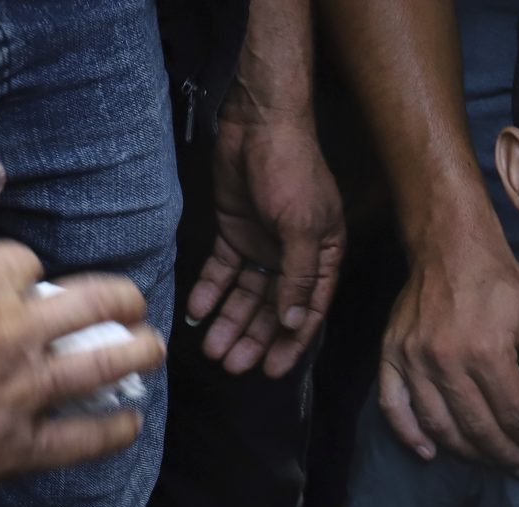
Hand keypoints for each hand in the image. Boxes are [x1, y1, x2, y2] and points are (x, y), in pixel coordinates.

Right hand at [0, 242, 165, 492]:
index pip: (23, 262)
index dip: (28, 272)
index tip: (29, 284)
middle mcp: (8, 331)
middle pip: (89, 299)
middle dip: (117, 297)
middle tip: (127, 302)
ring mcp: (23, 389)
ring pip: (103, 362)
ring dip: (137, 352)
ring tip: (151, 347)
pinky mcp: (24, 443)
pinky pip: (84, 437)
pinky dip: (113, 431)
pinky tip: (130, 422)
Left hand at [183, 107, 342, 378]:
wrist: (259, 123)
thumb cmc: (292, 171)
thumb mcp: (301, 227)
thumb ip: (298, 277)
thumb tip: (295, 323)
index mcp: (320, 258)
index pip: (308, 311)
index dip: (290, 343)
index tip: (270, 371)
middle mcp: (292, 258)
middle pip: (272, 309)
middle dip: (253, 338)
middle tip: (231, 366)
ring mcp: (262, 247)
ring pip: (245, 295)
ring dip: (230, 322)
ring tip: (212, 350)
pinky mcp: (234, 233)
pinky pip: (220, 271)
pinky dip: (210, 291)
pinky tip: (198, 312)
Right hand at [379, 220, 518, 474]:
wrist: (450, 246)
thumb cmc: (501, 283)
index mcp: (486, 351)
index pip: (511, 415)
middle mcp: (446, 361)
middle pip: (477, 428)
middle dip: (504, 454)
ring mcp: (414, 360)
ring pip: (439, 425)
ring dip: (466, 453)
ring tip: (489, 461)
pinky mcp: (391, 356)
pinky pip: (393, 407)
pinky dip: (409, 435)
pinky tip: (429, 453)